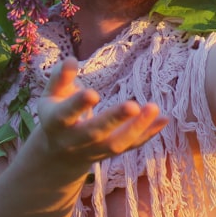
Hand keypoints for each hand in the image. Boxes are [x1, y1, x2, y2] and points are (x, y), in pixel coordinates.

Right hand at [37, 56, 168, 164]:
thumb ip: (60, 78)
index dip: (78, 105)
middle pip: (95, 133)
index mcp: (56, 124)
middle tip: (133, 105)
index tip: (93, 93)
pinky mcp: (111, 153)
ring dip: (137, 127)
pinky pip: (131, 146)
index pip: (66, 115)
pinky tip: (164, 119)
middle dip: (114, 120)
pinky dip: (148, 134)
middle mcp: (75, 141)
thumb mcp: (50, 96)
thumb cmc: (55, 115)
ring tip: (154, 107)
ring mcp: (94, 150)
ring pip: (116, 144)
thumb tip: (71, 60)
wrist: (58, 156)